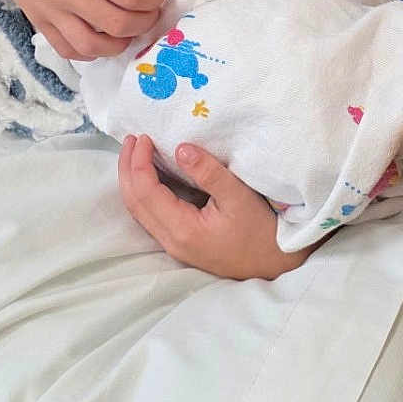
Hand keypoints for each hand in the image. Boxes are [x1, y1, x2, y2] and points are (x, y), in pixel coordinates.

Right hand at [0, 0, 175, 58]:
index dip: (153, 0)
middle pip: (118, 25)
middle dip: (145, 22)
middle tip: (151, 12)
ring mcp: (52, 12)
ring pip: (93, 46)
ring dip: (120, 44)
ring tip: (130, 30)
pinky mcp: (39, 20)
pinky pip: (67, 49)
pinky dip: (89, 52)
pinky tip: (101, 40)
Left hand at [119, 135, 315, 280]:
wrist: (275, 264)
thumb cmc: (261, 230)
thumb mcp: (239, 196)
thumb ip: (209, 172)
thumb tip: (180, 148)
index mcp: (183, 229)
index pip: (145, 192)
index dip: (139, 162)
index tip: (144, 137)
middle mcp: (171, 241)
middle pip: (134, 203)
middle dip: (127, 168)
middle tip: (132, 139)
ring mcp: (174, 245)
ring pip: (139, 211)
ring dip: (133, 180)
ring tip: (136, 152)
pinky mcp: (180, 243)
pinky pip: (151, 215)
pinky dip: (145, 191)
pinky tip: (152, 175)